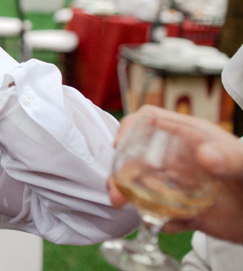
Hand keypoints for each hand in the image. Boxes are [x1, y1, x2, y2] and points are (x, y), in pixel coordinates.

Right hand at [107, 105, 242, 243]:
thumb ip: (229, 157)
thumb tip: (205, 155)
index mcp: (187, 136)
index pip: (149, 120)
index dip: (130, 127)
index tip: (119, 145)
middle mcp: (176, 158)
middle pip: (135, 156)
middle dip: (120, 174)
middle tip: (117, 194)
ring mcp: (177, 183)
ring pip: (141, 187)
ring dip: (131, 198)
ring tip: (135, 212)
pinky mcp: (182, 209)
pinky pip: (161, 215)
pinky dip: (162, 222)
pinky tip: (180, 225)